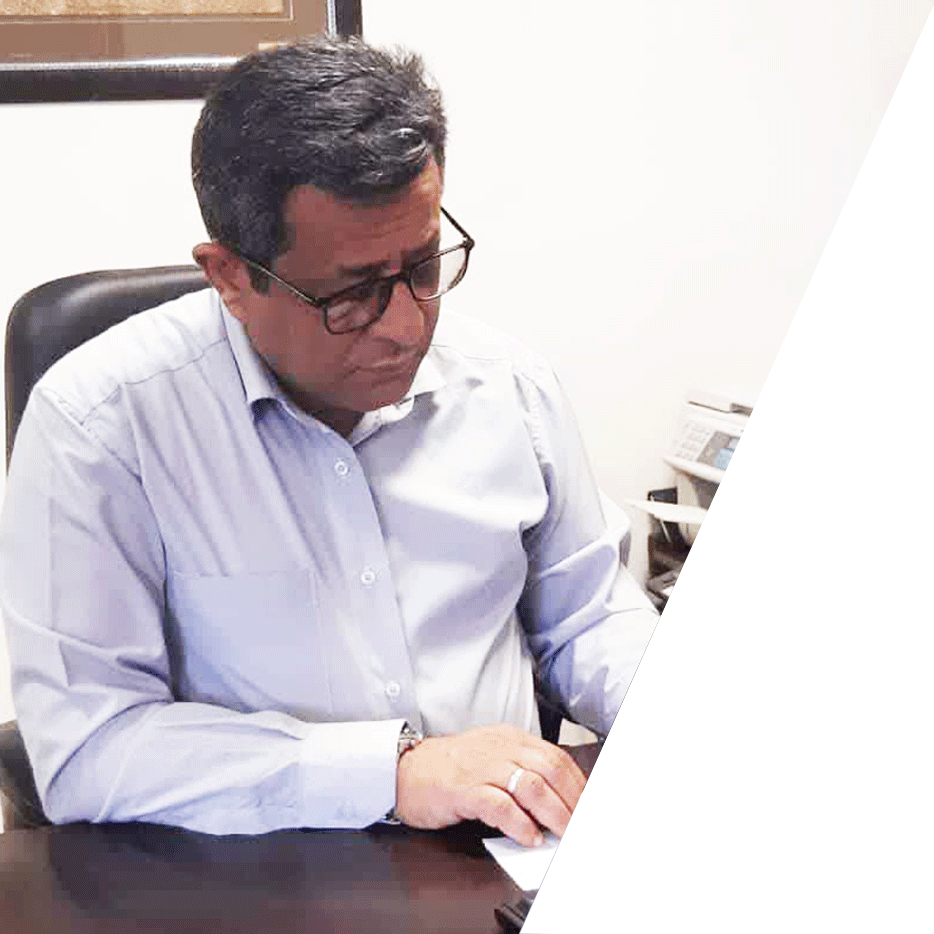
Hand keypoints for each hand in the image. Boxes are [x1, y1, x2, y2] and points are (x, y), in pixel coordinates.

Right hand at [393, 724, 586, 846]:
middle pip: (549, 769)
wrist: (404, 769)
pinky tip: (529, 836)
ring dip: (553, 813)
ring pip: (530, 785)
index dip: (578, 784)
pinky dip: (518, 823)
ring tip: (563, 834)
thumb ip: (520, 770)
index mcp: (509, 738)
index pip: (556, 756)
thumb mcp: (490, 757)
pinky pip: (498, 805)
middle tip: (583, 826)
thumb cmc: (451, 767)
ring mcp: (480, 767)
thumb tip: (557, 799)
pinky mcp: (462, 790)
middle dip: (572, 800)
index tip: (590, 807)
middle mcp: (499, 748)